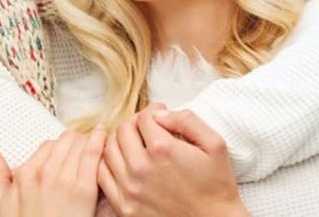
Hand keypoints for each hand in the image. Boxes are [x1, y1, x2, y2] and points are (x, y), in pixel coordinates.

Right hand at [0, 127, 106, 216]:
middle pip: (64, 141)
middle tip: (81, 143)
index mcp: (25, 176)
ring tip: (95, 137)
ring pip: (79, 142)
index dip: (58, 146)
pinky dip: (99, 141)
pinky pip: (92, 153)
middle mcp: (44, 174)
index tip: (65, 149)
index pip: (47, 145)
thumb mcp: (0, 209)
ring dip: (88, 138)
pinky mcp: (84, 190)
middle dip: (74, 140)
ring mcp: (65, 180)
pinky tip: (102, 135)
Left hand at [97, 104, 248, 216]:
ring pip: (108, 150)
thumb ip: (188, 120)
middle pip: (123, 130)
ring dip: (119, 139)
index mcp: (163, 149)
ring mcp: (130, 189)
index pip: (144, 117)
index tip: (160, 114)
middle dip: (135, 122)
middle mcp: (142, 168)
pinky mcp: (124, 207)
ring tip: (133, 141)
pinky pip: (102, 176)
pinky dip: (107, 162)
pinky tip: (121, 160)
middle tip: (147, 125)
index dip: (153, 111)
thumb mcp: (214, 144)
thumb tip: (161, 113)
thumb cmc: (216, 186)